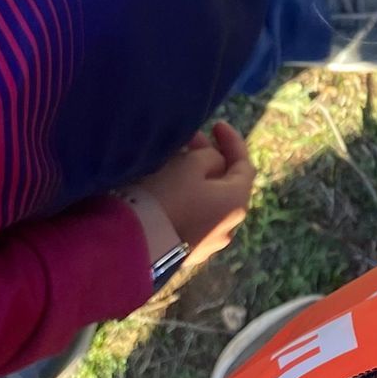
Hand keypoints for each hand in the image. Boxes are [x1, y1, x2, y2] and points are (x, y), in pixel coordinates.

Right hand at [128, 122, 255, 265]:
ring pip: (207, 201)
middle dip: (209, 158)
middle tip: (189, 139)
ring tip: (176, 160)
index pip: (244, 166)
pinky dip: (187, 199)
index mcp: (236, 204)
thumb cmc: (167, 198)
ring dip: (196, 178)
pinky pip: (192, 218)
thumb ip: (209, 157)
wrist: (133, 246)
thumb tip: (214, 164)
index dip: (232, 141)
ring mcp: (207, 244)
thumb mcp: (191, 165)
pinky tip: (168, 188)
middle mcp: (228, 227)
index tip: (216, 124)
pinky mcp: (185, 253)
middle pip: (225, 185)